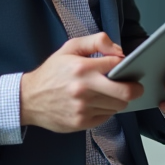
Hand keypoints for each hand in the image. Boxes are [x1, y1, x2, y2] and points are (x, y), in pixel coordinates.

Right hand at [19, 33, 143, 132]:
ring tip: (110, 93)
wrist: (28, 99)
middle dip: (135, 88)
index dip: (125, 65)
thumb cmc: (52, 72)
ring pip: (118, 105)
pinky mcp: (81, 122)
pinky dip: (107, 109)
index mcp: (82, 68)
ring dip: (118, 99)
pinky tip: (97, 103)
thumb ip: (96, 41)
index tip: (125, 66)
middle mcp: (84, 89)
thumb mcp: (70, 48)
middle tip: (135, 86)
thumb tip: (119, 50)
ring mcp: (83, 108)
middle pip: (125, 92)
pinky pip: (107, 116)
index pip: (118, 65)